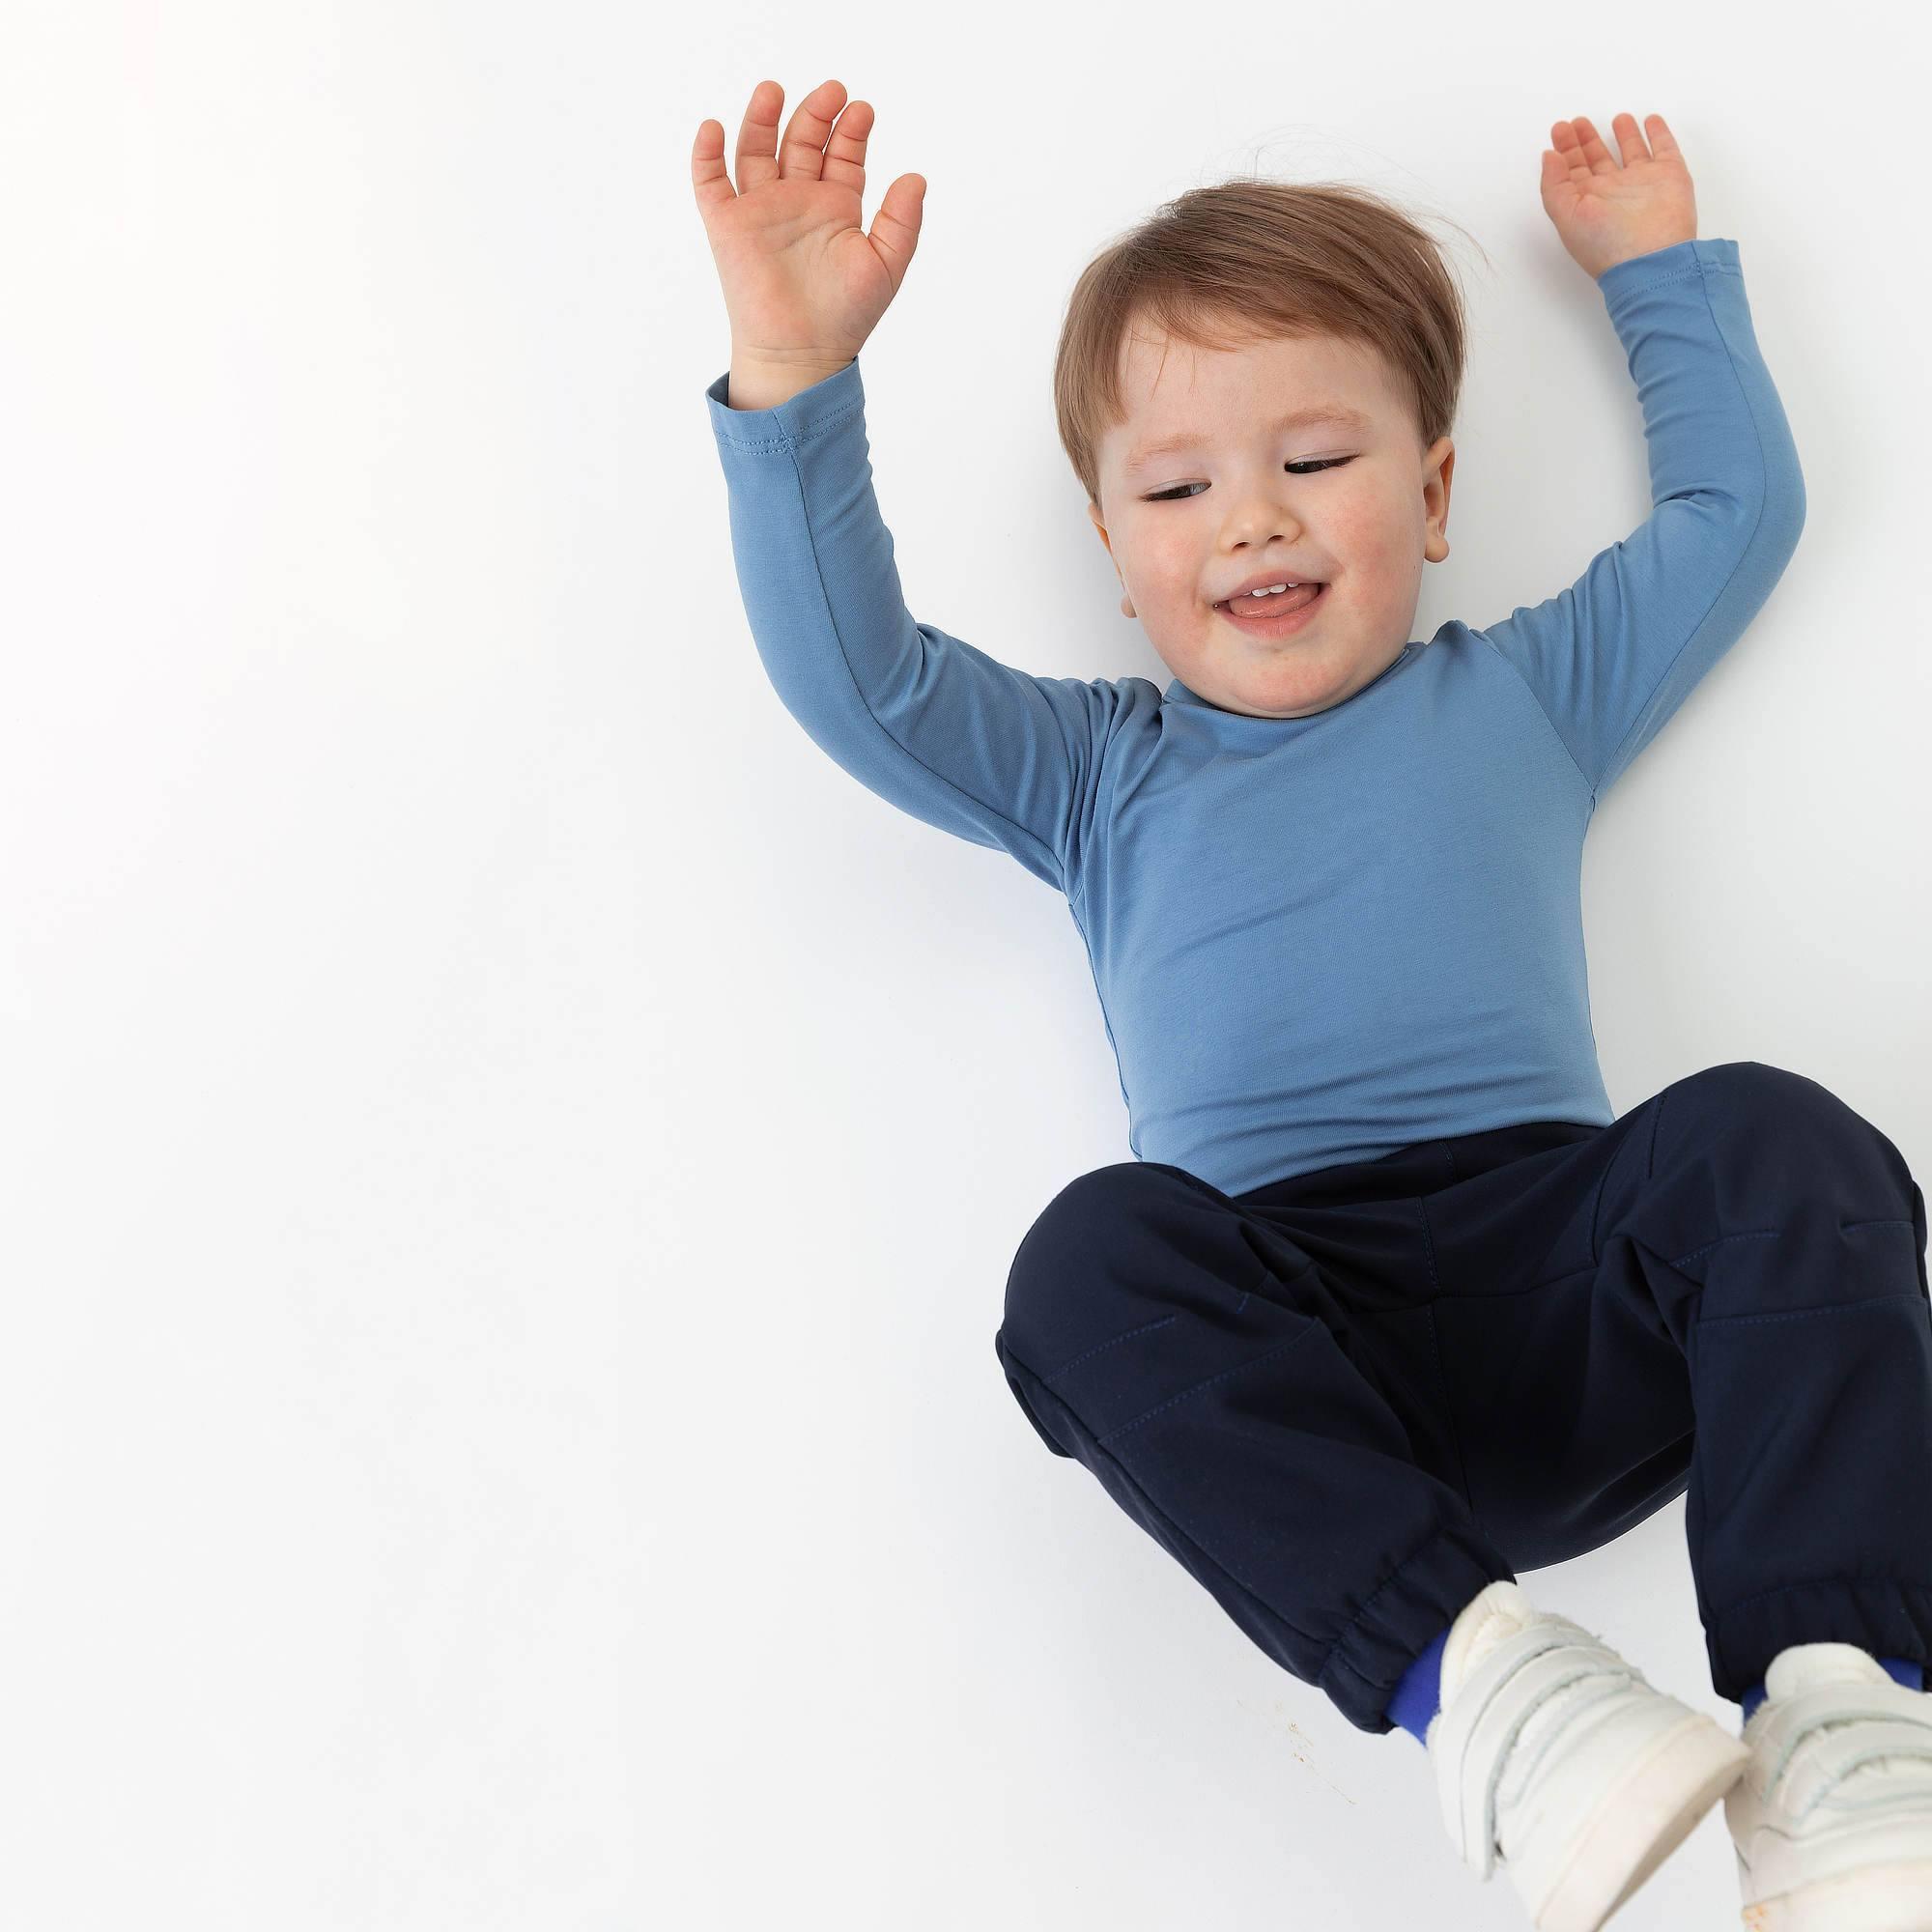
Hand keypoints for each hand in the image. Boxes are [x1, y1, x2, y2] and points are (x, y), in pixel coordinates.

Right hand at [691, 78, 926, 370]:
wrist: (801, 353)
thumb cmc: (845, 317)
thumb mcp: (886, 266)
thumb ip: (902, 223)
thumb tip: (917, 177)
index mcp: (835, 208)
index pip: (842, 156)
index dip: (850, 131)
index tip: (861, 110)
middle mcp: (797, 202)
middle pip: (801, 142)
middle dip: (815, 115)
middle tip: (832, 91)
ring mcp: (760, 210)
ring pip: (755, 150)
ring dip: (762, 119)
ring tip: (774, 90)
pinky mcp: (727, 226)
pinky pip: (710, 182)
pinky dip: (707, 154)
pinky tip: (715, 128)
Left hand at [1539, 113, 1697, 280]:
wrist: (1651, 258)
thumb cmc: (1605, 244)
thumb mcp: (1566, 217)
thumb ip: (1554, 186)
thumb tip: (1549, 156)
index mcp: (1588, 202)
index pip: (1573, 171)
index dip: (1565, 150)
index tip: (1560, 128)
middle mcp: (1614, 191)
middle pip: (1597, 160)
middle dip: (1586, 140)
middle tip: (1577, 122)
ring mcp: (1643, 182)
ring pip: (1632, 152)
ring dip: (1624, 134)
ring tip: (1616, 118)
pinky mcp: (1670, 175)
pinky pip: (1664, 148)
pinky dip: (1659, 133)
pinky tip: (1650, 121)